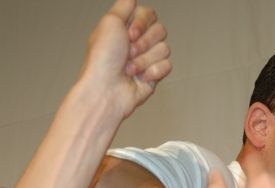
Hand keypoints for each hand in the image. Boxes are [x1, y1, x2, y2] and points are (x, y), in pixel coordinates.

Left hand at [80, 0, 170, 118]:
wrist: (107, 89)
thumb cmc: (103, 59)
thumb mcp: (110, 22)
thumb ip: (124, 6)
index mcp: (126, 27)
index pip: (149, 14)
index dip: (142, 23)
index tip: (129, 34)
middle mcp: (138, 41)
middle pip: (160, 30)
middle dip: (144, 43)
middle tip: (128, 52)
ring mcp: (147, 57)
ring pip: (164, 49)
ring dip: (144, 60)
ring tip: (129, 68)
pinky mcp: (155, 74)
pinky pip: (167, 66)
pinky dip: (153, 72)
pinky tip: (140, 77)